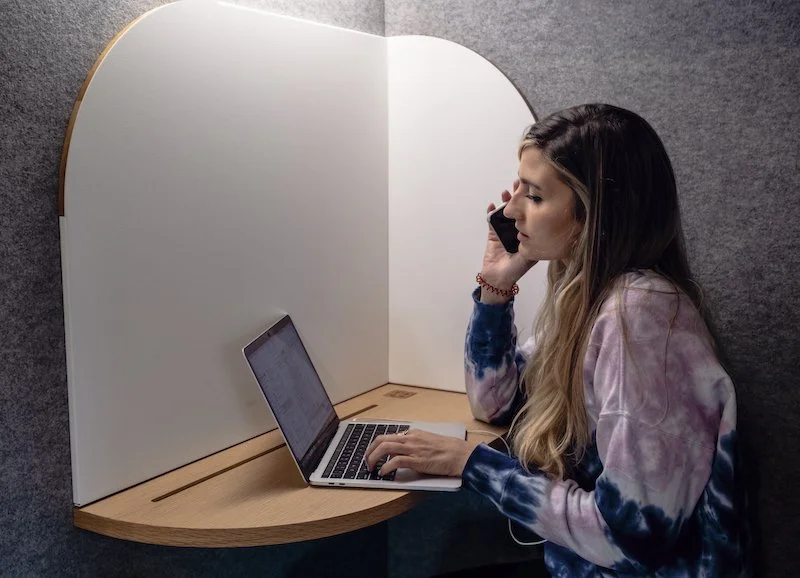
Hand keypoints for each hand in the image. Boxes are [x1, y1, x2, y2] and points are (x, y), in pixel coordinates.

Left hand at [364, 429, 479, 477]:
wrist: (460, 454)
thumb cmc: (447, 450)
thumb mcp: (428, 441)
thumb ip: (414, 443)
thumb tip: (401, 450)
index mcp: (412, 433)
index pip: (388, 436)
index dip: (376, 446)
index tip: (371, 454)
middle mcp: (410, 438)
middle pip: (381, 439)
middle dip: (369, 451)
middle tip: (366, 461)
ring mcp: (412, 448)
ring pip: (385, 447)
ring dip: (373, 458)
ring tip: (371, 468)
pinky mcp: (416, 460)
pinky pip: (395, 461)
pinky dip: (386, 467)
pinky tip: (383, 473)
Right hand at [481, 181, 536, 299]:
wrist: (498, 279)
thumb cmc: (516, 270)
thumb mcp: (531, 254)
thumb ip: (534, 242)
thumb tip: (544, 227)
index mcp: (529, 234)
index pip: (532, 214)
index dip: (533, 203)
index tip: (535, 191)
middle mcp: (518, 230)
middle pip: (519, 209)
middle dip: (519, 197)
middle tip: (520, 185)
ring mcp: (505, 231)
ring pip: (506, 212)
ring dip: (506, 202)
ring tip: (507, 192)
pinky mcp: (493, 234)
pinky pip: (491, 220)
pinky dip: (490, 212)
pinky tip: (491, 205)